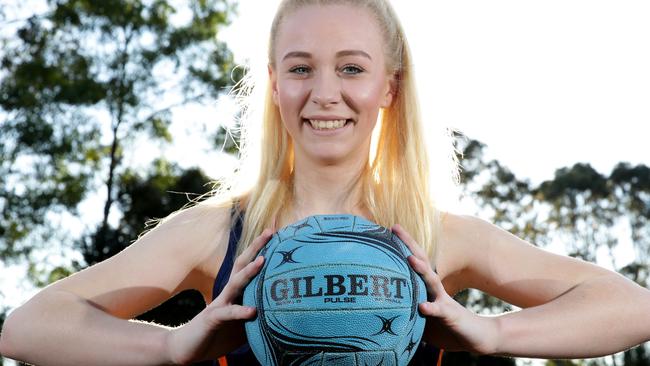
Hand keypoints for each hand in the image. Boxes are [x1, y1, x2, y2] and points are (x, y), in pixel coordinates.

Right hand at [165, 229, 272, 364]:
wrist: (187, 348)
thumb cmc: (219, 334)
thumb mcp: (245, 324)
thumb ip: (261, 317)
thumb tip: (287, 315)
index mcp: (237, 292)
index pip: (250, 265)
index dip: (263, 250)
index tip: (279, 234)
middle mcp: (228, 293)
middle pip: (242, 264)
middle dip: (256, 247)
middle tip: (271, 231)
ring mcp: (220, 303)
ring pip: (235, 283)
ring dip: (249, 271)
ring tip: (263, 260)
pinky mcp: (212, 318)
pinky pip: (228, 313)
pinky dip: (241, 311)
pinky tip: (253, 311)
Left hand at [392, 224, 499, 354]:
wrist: (478, 336)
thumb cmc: (447, 325)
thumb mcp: (423, 315)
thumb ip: (407, 310)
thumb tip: (385, 309)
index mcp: (427, 286)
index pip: (414, 261)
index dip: (402, 246)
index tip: (389, 228)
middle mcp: (435, 289)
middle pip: (421, 262)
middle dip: (409, 244)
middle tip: (395, 227)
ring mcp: (443, 300)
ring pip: (431, 282)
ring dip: (421, 270)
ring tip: (409, 259)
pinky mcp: (450, 316)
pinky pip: (439, 311)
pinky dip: (431, 308)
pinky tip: (422, 306)